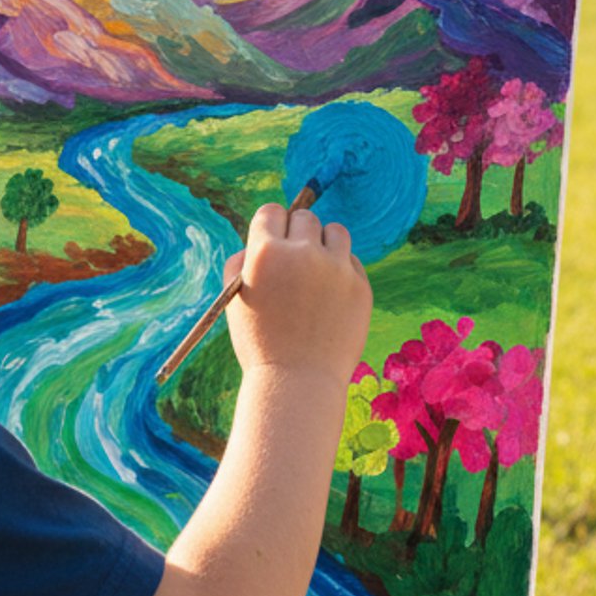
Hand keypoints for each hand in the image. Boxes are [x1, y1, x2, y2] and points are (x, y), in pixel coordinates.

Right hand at [223, 201, 371, 384]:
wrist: (297, 383)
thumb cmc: (260, 343)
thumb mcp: (235, 299)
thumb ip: (242, 262)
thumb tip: (260, 240)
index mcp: (266, 253)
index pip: (271, 212)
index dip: (270, 226)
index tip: (273, 240)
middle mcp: (303, 253)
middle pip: (305, 218)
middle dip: (297, 234)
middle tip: (294, 259)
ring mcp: (336, 268)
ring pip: (335, 231)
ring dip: (324, 243)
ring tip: (316, 268)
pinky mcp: (360, 286)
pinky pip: (351, 261)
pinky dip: (341, 270)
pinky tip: (329, 295)